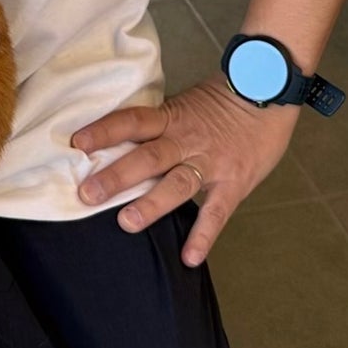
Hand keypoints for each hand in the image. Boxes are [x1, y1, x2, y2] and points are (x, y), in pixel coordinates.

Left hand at [71, 76, 299, 266]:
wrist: (269, 90)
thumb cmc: (225, 97)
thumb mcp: (186, 102)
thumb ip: (160, 123)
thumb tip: (122, 137)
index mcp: (171, 118)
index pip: (132, 121)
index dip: (105, 130)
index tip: (77, 143)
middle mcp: (186, 140)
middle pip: (147, 157)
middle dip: (116, 177)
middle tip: (87, 194)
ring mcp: (210, 163)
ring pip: (176, 184)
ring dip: (151, 204)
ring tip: (127, 223)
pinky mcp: (233, 183)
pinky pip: (216, 212)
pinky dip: (203, 236)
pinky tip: (189, 258)